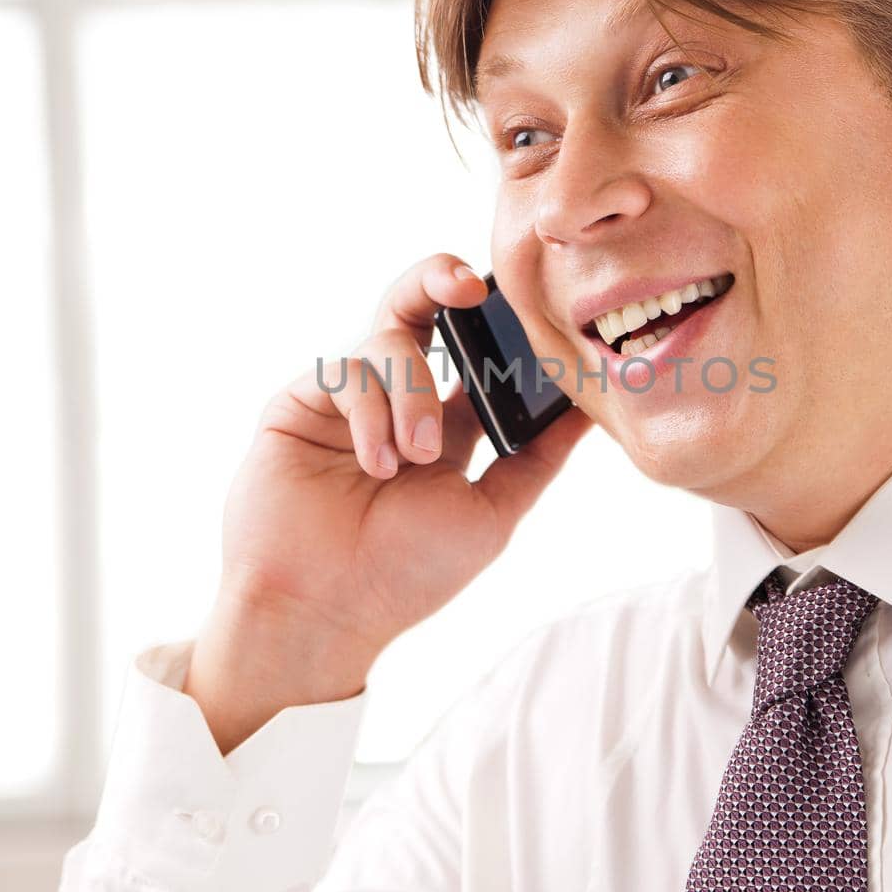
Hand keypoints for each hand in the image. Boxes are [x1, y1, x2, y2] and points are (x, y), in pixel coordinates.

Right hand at [184, 253, 593, 750]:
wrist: (323, 612)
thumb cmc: (404, 575)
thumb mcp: (492, 514)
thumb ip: (538, 458)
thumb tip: (591, 410)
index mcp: (444, 421)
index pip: (473, 348)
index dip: (497, 321)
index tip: (522, 305)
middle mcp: (394, 398)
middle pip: (418, 305)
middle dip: (442, 278)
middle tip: (469, 286)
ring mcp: (346, 397)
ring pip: (390, 338)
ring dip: (414, 393)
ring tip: (415, 458)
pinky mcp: (300, 402)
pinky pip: (346, 371)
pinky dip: (371, 412)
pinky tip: (376, 463)